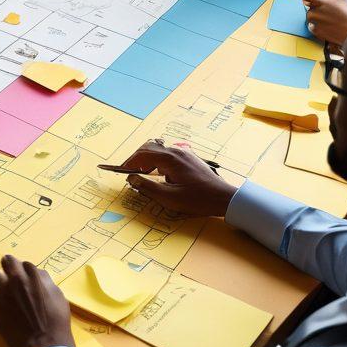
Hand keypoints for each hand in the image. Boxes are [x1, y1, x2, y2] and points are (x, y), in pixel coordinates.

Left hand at [0, 254, 73, 346]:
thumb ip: (45, 282)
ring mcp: (2, 291)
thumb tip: (36, 276)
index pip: (23, 263)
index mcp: (34, 276)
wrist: (45, 346)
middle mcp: (16, 279)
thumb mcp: (58, 296)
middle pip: (6, 261)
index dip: (23, 271)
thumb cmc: (56, 323)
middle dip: (7, 268)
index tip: (23, 279)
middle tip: (8, 278)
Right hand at [107, 140, 238, 216]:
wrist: (224, 198)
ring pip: (159, 149)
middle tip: (130, 171)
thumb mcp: (169, 198)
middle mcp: (177, 152)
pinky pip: (169, 154)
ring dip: (148, 159)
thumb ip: (147, 187)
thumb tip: (131, 178)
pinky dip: (158, 161)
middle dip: (137, 158)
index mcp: (170, 159)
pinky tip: (160, 175)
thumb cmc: (198, 199)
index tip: (122, 171)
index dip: (130, 161)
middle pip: (150, 147)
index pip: (143, 153)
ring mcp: (185, 154)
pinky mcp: (190, 159)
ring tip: (144, 173)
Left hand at [303, 0, 346, 44]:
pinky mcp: (316, 32)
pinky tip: (329, 26)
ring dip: (317, 17)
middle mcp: (317, 12)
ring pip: (311, 17)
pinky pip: (312, 27)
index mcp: (323, 2)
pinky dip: (318, 26)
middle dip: (318, 9)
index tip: (319, 1)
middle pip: (311, 8)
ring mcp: (315, 23)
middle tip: (330, 12)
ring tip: (331, 19)